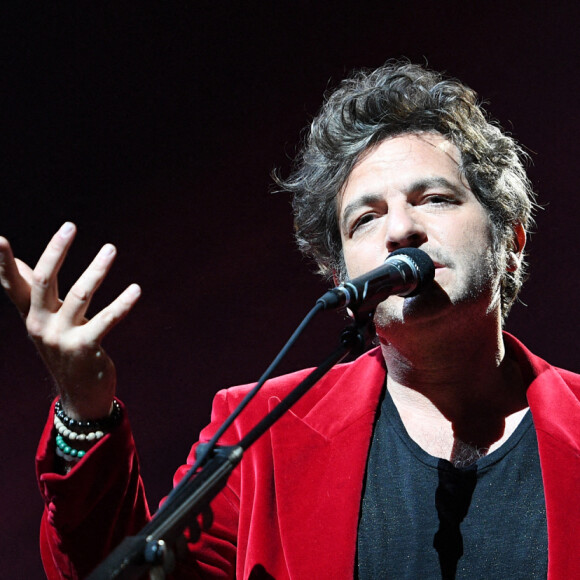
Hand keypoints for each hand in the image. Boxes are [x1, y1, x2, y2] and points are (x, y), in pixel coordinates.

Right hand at [0, 222, 140, 419]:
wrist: (80, 394)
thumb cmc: (65, 350)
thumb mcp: (46, 322)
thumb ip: (34, 294)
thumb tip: (23, 263)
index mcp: (31, 315)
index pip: (14, 284)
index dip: (4, 263)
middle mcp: (41, 325)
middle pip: (44, 281)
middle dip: (55, 251)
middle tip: (70, 226)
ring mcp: (62, 338)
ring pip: (79, 295)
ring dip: (97, 269)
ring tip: (110, 249)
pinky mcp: (85, 348)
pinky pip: (107, 319)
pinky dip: (123, 303)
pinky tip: (135, 289)